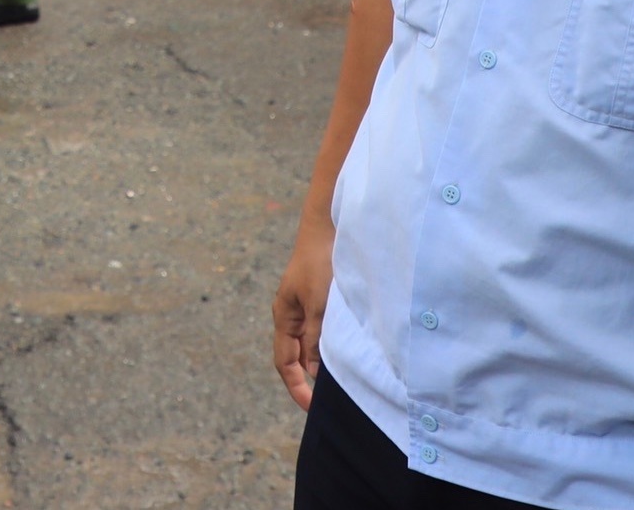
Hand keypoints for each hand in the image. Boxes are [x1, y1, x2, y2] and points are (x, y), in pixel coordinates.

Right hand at [271, 217, 333, 410]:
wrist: (329, 225)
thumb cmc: (321, 262)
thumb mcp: (319, 305)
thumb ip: (315, 338)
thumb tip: (315, 370)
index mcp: (284, 317)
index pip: (285, 363)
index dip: (297, 387)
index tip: (312, 408)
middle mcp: (292, 315)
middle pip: (298, 356)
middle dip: (312, 379)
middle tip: (332, 400)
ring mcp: (307, 306)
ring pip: (313, 344)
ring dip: (325, 361)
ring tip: (345, 379)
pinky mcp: (322, 298)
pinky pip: (324, 330)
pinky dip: (333, 344)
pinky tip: (349, 350)